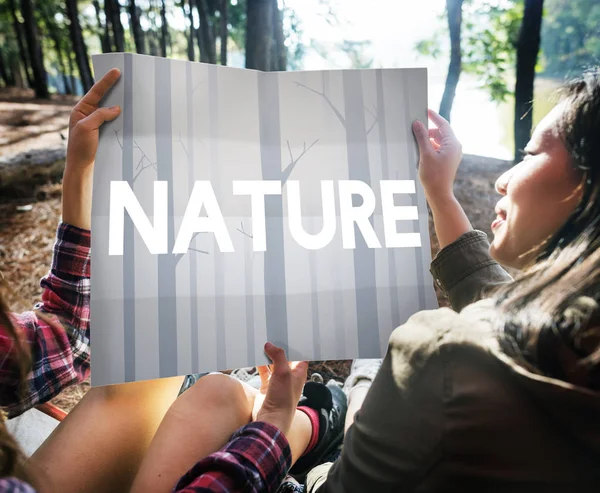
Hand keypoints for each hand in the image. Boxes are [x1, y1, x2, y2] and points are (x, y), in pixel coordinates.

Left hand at [62, 68, 120, 229]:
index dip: (106, 81)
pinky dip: (122, 117)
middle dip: (114, 88)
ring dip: (120, 103)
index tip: (116, 71)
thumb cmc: (80, 148)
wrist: (82, 167)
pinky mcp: (104, 133)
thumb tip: (116, 108)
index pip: (95, 92)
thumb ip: (100, 115)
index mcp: (81, 110)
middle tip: (126, 78)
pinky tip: (130, 115)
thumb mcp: (87, 128)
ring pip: (110, 109)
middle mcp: (89, 115)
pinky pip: (114, 121)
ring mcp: (97, 124)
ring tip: (131, 95)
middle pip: (103, 97)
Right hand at [253, 343, 307, 437]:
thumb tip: (269, 345)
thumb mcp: (283, 373)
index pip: (300, 355)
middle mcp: (289, 376)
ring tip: (262, 342)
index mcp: (299, 373)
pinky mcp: (267, 386)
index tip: (290, 333)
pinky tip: (255, 356)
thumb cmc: (283, 399)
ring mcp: (278, 381)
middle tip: (272, 334)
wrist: (271, 419)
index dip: (296, 345)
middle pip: (285, 358)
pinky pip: (263, 372)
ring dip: (268, 355)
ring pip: (273, 363)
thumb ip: (278, 356)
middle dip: (279, 348)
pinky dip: (259, 365)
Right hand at [412, 109, 462, 204]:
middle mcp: (454, 147)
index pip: (443, 124)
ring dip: (428, 139)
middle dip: (428, 130)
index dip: (434, 116)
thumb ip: (422, 137)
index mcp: (453, 144)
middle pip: (441, 132)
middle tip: (416, 128)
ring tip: (416, 140)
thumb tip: (417, 123)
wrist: (439, 194)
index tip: (426, 110)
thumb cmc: (433, 176)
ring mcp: (452, 155)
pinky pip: (438, 148)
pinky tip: (420, 150)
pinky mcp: (447, 161)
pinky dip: (430, 146)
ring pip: (439, 141)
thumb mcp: (426, 154)